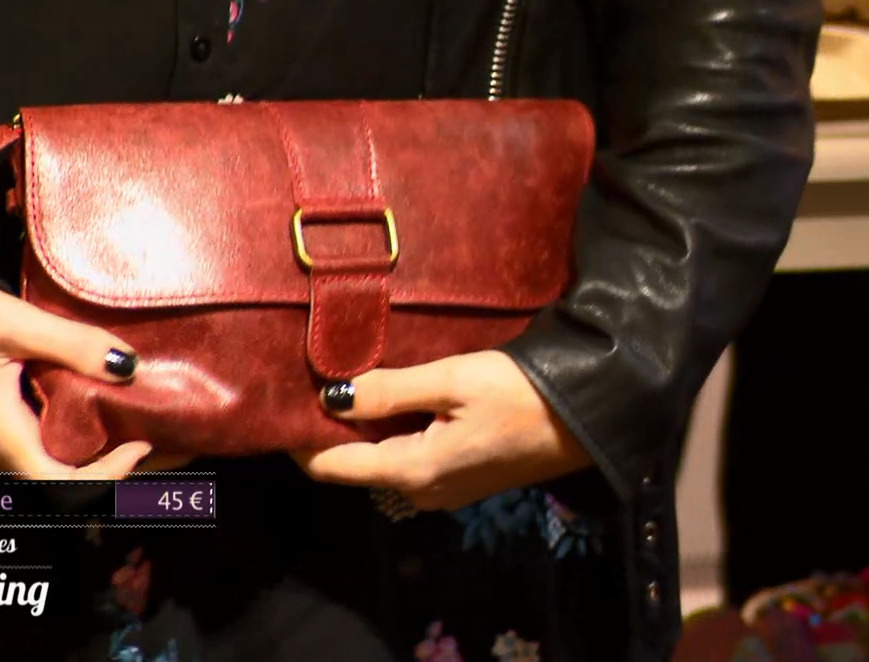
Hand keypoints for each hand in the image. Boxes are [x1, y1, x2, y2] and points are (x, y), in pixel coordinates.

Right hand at [0, 288, 152, 478]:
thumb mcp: (15, 324)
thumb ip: (73, 344)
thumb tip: (128, 366)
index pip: (60, 486)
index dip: (106, 477)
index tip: (139, 447)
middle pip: (58, 487)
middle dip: (107, 473)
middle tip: (144, 439)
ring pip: (46, 475)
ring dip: (89, 463)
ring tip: (127, 431)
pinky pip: (33, 458)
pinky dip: (69, 450)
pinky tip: (92, 421)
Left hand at [291, 351, 592, 510]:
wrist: (588, 416)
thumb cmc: (520, 394)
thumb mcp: (450, 381)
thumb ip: (388, 390)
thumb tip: (330, 395)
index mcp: (413, 471)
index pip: (333, 465)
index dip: (300, 439)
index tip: (280, 402)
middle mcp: (422, 491)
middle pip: (355, 464)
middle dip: (330, 428)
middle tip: (312, 379)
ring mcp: (444, 488)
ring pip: (382, 458)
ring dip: (362, 426)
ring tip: (346, 379)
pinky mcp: (463, 476)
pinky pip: (409, 455)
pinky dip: (391, 429)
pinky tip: (392, 395)